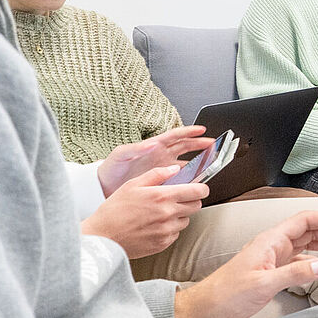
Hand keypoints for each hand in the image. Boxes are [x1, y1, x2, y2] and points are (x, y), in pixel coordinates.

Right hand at [80, 165, 207, 258]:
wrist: (102, 238)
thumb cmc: (114, 210)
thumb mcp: (132, 185)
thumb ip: (156, 174)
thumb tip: (175, 168)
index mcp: (162, 196)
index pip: (197, 191)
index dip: (201, 188)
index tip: (199, 188)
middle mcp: (168, 214)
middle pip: (196, 206)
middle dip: (191, 200)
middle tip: (177, 198)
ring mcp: (166, 231)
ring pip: (186, 220)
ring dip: (179, 215)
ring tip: (160, 213)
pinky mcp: (163, 244)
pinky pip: (175, 234)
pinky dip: (170, 229)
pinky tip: (154, 225)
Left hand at [96, 126, 213, 196]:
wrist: (104, 187)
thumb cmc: (111, 168)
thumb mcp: (121, 155)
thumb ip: (136, 148)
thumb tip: (153, 143)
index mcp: (154, 146)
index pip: (176, 136)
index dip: (190, 132)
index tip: (202, 130)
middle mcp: (161, 156)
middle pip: (186, 147)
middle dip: (201, 145)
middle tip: (214, 146)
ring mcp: (162, 169)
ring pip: (186, 163)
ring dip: (198, 162)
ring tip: (210, 164)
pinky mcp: (161, 181)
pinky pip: (179, 178)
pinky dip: (188, 179)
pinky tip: (195, 183)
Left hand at [172, 209, 317, 317]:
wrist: (204, 312)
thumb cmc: (224, 295)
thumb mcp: (263, 284)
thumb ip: (295, 272)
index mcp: (270, 241)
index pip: (306, 220)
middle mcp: (272, 246)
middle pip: (310, 230)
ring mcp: (272, 259)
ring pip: (307, 243)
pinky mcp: (270, 273)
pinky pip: (299, 259)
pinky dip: (315, 260)